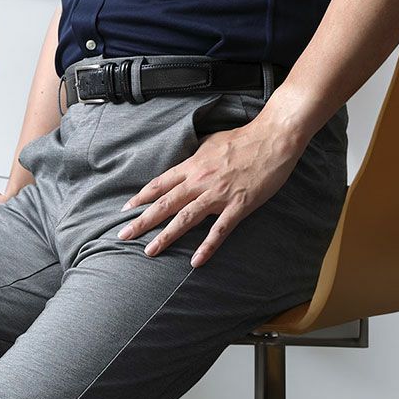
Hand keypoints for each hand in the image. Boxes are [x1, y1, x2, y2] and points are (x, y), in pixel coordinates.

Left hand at [117, 112, 307, 266]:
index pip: (159, 184)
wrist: (274, 137)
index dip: (141, 198)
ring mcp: (218, 194)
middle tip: (123, 236)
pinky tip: (195, 262)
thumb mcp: (210, 143)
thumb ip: (195, 158)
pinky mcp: (238, 205)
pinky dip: (207, 246)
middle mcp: (200, 181)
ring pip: (185, 218)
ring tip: (149, 252)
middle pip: (164, 204)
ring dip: (166, 236)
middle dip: (142, 221)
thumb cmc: (244, 139)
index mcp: (192, 166)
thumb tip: (183, 166)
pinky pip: (219, 230)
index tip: (125, 210)